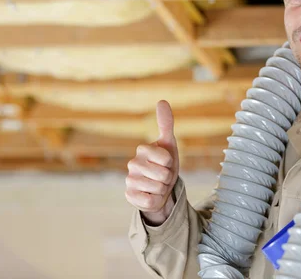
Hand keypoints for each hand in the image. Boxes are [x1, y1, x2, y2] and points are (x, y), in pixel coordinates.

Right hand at [125, 100, 179, 224]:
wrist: (160, 187)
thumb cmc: (165, 164)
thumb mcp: (169, 144)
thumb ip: (166, 123)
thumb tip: (162, 100)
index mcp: (142, 150)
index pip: (166, 158)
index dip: (171, 162)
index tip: (167, 162)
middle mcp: (132, 164)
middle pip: (163, 174)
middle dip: (168, 177)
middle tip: (163, 176)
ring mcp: (130, 180)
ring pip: (157, 188)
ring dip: (162, 189)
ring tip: (158, 185)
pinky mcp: (129, 196)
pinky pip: (149, 201)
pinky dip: (155, 200)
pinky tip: (150, 195)